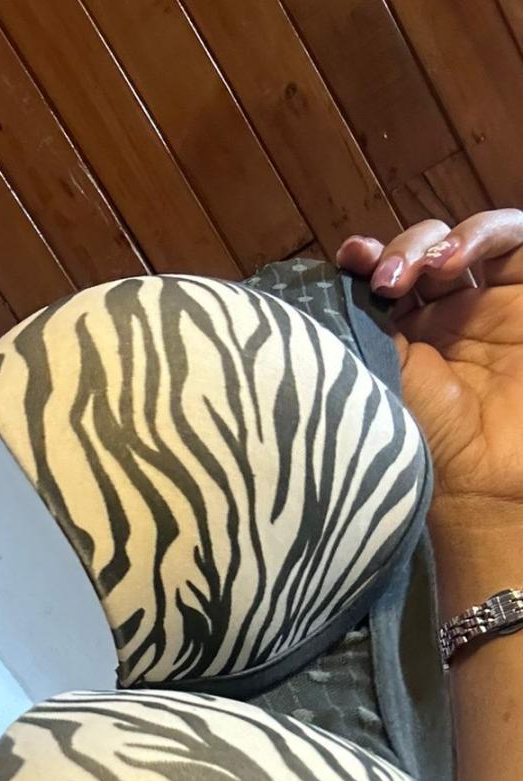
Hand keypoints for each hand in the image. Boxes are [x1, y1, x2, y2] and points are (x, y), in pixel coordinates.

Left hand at [336, 210, 522, 532]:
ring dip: (434, 242)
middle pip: (419, 253)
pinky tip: (452, 260)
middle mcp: (442, 318)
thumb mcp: (380, 376)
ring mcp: (489, 307)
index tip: (348, 259)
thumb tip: (340, 275)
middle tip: (384, 278)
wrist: (483, 481)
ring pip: (463, 242)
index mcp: (397, 337)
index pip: (381, 276)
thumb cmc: (422, 442)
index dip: (367, 260)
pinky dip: (483, 234)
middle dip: (399, 252)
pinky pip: (513, 240)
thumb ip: (365, 323)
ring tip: (417, 270)